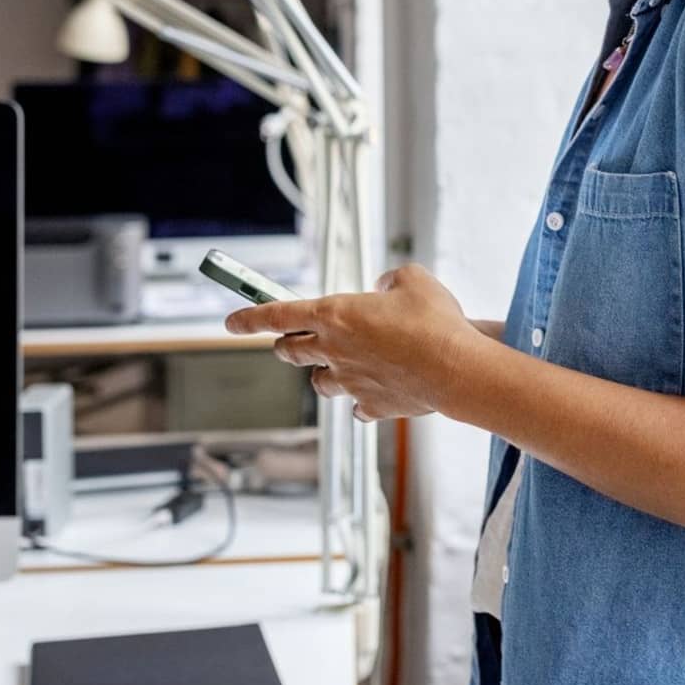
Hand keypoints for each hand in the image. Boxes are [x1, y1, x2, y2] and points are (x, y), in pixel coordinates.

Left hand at [223, 263, 479, 421]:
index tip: (231, 322)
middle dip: (287, 345)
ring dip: (323, 373)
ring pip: (319, 382)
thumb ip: (391, 279)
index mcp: (335, 315)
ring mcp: (350, 382)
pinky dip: (360, 399)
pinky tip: (373, 391)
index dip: (250, 317)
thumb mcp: (413, 280)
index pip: (277, 315)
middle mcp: (334, 350)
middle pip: (291, 351)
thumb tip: (384, 288)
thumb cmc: (434, 321)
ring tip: (341, 365)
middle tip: (293, 341)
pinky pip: (355, 406)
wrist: (454, 369)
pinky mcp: (371, 405)